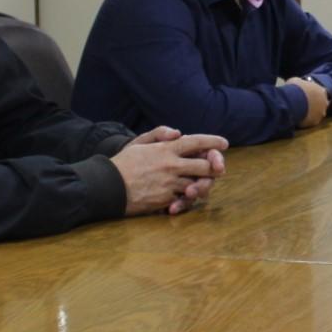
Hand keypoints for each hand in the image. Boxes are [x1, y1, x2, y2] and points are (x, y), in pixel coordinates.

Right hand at [111, 129, 228, 215]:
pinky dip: (187, 199)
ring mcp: (170, 184)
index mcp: (166, 149)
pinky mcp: (165, 200)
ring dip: (203, 184)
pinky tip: (185, 196)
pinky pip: (184, 200)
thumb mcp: (139, 142)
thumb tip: (178, 132)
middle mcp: (172, 165)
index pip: (197, 142)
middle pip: (205, 166)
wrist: (107, 187)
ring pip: (198, 184)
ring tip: (201, 183)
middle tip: (218, 168)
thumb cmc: (123, 163)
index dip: (213, 141)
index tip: (224, 143)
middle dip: (215, 167)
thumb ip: (159, 134)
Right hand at [286, 77, 328, 127]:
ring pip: (318, 114)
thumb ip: (302, 84)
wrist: (292, 101)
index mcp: (322, 90)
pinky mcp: (316, 121)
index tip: (309, 94)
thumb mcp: (297, 81)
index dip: (315, 94)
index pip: (322, 92)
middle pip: (323, 104)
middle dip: (316, 104)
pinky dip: (307, 120)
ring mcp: (321, 112)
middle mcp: (325, 102)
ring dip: (312, 113)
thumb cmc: (295, 88)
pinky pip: (312, 121)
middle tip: (307, 105)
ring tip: (302, 112)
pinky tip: (300, 119)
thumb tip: (299, 85)